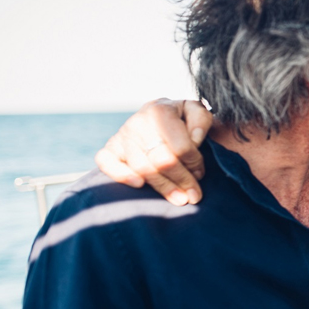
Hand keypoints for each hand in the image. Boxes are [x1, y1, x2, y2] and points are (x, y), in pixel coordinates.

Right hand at [95, 99, 212, 205]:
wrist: (158, 117)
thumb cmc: (181, 119)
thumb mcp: (197, 113)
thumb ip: (201, 121)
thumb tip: (194, 140)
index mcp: (160, 110)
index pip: (180, 146)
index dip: (194, 163)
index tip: (200, 174)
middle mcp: (138, 122)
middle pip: (162, 160)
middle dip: (182, 180)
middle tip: (194, 195)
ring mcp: (122, 135)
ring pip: (142, 167)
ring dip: (163, 187)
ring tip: (180, 199)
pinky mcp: (110, 148)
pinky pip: (106, 162)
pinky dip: (121, 174)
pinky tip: (139, 185)